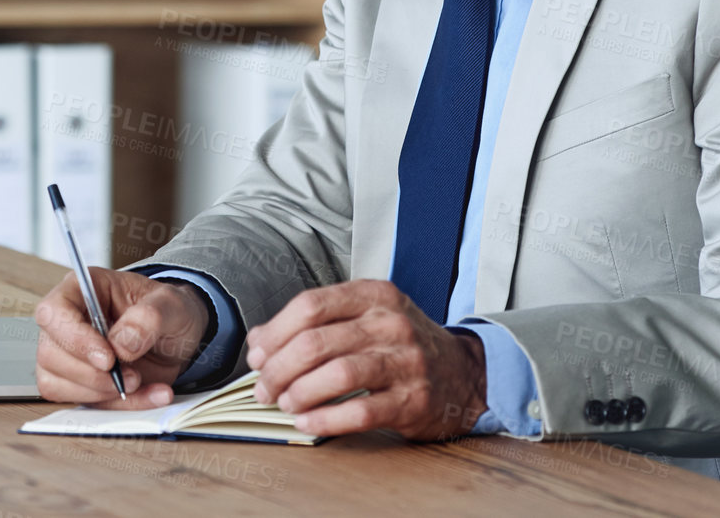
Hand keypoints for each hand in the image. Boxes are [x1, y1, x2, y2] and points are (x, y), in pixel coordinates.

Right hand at [33, 268, 209, 408]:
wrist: (178, 337)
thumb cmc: (167, 311)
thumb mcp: (171, 304)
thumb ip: (149, 317)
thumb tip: (121, 343)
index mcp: (82, 289)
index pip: (52, 312)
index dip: (74, 338)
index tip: (107, 359)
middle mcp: (68, 322)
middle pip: (50, 354)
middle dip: (92, 375)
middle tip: (132, 376)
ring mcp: (68, 354)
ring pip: (56, 384)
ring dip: (101, 393)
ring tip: (139, 382)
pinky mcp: (77, 383)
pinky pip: (80, 403)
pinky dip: (115, 406)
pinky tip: (145, 394)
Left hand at [245, 279, 486, 439]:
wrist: (463, 374)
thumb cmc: (400, 345)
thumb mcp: (366, 318)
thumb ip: (315, 323)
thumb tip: (257, 342)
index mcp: (374, 295)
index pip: (311, 305)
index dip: (275, 332)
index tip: (257, 355)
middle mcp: (391, 323)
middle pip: (317, 342)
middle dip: (279, 369)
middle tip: (263, 389)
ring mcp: (406, 361)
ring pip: (337, 374)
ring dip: (299, 393)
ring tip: (285, 404)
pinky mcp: (414, 400)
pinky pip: (361, 411)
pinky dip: (326, 420)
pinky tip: (307, 423)